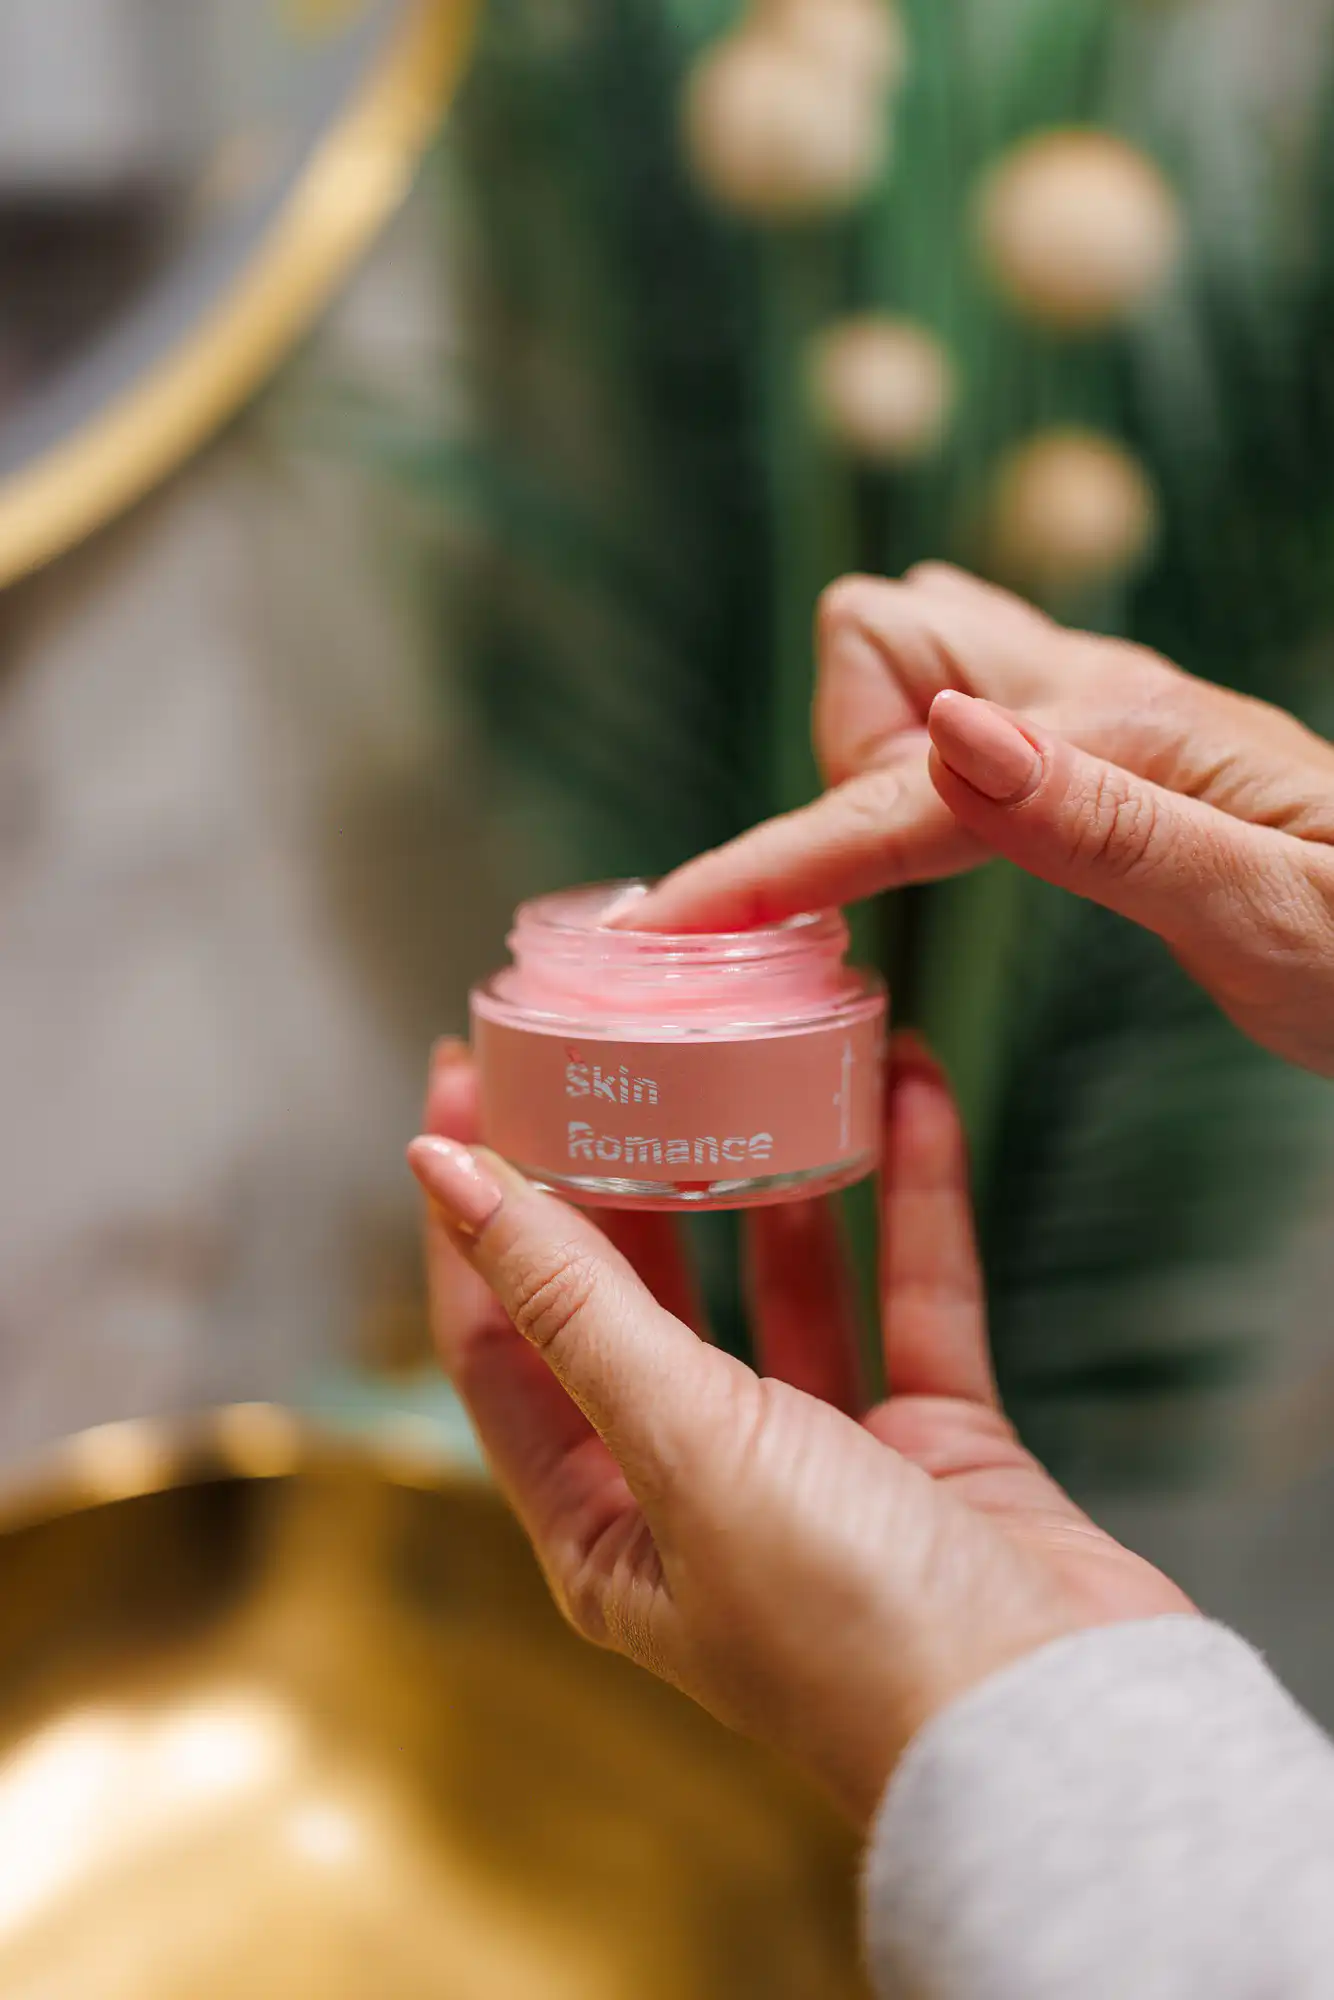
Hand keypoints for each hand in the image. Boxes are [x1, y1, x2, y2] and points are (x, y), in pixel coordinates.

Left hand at [410, 1037, 1190, 1826]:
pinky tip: (906, 1091)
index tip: (468, 1078)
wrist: (1066, 1732)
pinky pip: (910, 1296)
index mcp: (600, 1527)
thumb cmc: (847, 1625)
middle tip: (602, 1041)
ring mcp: (821, 1465)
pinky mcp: (933, 1443)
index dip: (474, 1209)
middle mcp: (697, 1493)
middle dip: (615, 1169)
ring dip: (771, 1170)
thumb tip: (449, 1178)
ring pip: (776, 1285)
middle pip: (632, 1298)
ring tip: (750, 1054)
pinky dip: (910, 1200)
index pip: (500, 1338)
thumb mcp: (685, 1447)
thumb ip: (576, 1303)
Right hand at [634, 565, 1333, 1075]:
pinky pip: (945, 711)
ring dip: (861, 752)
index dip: (781, 860)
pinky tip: (923, 824)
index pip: (900, 791)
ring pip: (899, 659)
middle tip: (894, 879)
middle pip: (875, 640)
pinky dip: (895, 763)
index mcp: (1121, 736)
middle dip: (838, 754)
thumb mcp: (1270, 908)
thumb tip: (947, 728)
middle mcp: (1088, 697)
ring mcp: (1084, 714)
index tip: (673, 926)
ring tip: (913, 865)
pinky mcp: (1083, 750)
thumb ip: (1101, 820)